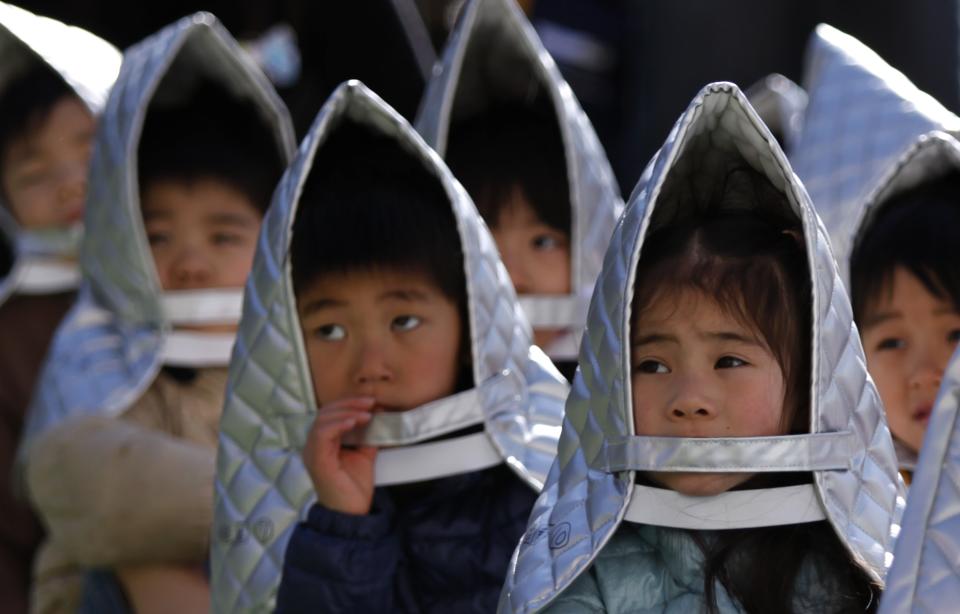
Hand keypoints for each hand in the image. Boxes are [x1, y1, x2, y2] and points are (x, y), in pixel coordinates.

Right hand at [302, 397, 376, 514]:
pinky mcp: (316, 461)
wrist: (352, 514)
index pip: (331, 414)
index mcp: (323, 443)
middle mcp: (314, 446)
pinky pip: (322, 435)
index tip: (371, 401)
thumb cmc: (354, 489)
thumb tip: (378, 414)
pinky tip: (353, 422)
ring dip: (346, 412)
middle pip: (325, 413)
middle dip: (350, 403)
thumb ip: (368, 435)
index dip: (350, 403)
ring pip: (323, 420)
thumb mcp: (365, 455)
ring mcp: (312, 453)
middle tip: (370, 402)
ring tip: (365, 413)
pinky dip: (338, 425)